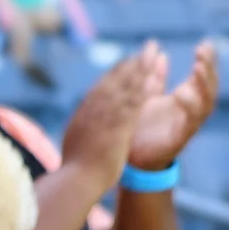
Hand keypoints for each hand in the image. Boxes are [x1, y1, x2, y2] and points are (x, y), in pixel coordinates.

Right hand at [59, 48, 152, 188]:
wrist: (75, 181)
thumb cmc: (75, 170)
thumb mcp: (75, 145)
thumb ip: (80, 134)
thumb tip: (77, 131)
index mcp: (84, 115)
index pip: (102, 88)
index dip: (117, 73)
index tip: (129, 61)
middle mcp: (93, 110)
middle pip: (115, 80)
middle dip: (132, 64)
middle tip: (146, 49)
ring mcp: (104, 118)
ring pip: (124, 87)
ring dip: (140, 69)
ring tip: (153, 54)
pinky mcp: (116, 127)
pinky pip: (131, 104)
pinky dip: (142, 89)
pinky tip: (153, 78)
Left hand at [129, 41, 217, 170]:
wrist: (129, 158)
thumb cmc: (139, 126)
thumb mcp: (146, 96)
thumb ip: (155, 77)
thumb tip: (160, 52)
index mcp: (183, 99)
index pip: (201, 77)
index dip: (206, 61)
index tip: (207, 42)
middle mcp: (189, 111)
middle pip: (209, 87)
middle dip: (209, 68)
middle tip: (205, 50)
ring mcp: (187, 125)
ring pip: (205, 104)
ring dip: (204, 85)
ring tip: (198, 67)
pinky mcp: (179, 139)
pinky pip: (191, 123)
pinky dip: (190, 108)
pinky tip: (184, 94)